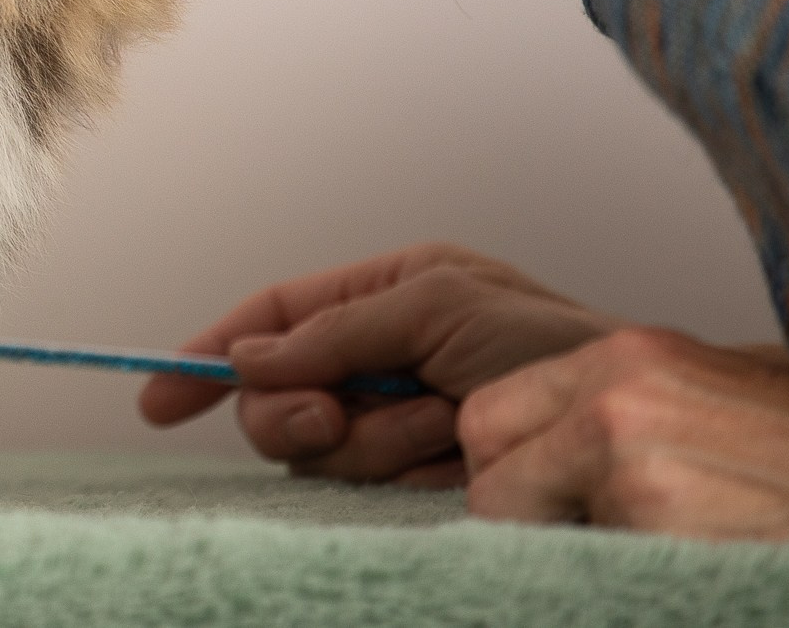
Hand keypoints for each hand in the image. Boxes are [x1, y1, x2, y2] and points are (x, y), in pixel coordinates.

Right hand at [138, 243, 621, 486]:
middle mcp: (378, 360)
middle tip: (339, 416)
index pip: (270, 319)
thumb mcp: (440, 305)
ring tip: (441, 430)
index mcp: (380, 297)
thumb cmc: (557, 349)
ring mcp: (396, 424)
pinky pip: (357, 490)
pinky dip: (395, 474)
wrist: (628, 429)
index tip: (160, 397)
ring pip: (314, 449)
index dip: (210, 353)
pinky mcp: (416, 481)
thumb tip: (247, 357)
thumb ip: (336, 329)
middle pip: (274, 394)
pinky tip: (448, 463)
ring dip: (369, 443)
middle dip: (298, 410)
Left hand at [461, 327, 788, 537]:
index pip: (491, 413)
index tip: (540, 498)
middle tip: (577, 536)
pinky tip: (679, 564)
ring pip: (525, 526)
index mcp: (629, 358)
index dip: (506, 467)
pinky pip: (584, 567)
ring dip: (570, 550)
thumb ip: (630, 407)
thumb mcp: (711, 398)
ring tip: (648, 547)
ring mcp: (636, 461)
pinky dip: (614, 577)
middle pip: (488, 466)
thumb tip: (546, 446)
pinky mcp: (660, 522)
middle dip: (517, 511)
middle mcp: (620, 397)